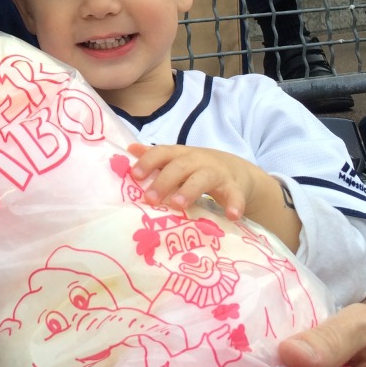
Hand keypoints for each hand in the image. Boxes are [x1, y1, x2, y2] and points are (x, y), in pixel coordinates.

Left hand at [127, 142, 256, 216]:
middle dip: (164, 181)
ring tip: (177, 205)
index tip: (134, 176)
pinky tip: (231, 216)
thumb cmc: (197, 167)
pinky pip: (235, 195)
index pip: (162, 153)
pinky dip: (234, 204)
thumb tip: (129, 150)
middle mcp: (197, 160)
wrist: (235, 170)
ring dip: (189, 190)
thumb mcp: (177, 160)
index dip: (148, 162)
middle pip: (180, 166)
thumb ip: (155, 157)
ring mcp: (216, 173)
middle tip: (150, 199)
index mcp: (180, 154)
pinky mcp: (234, 187)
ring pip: (202, 178)